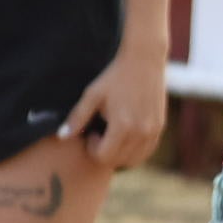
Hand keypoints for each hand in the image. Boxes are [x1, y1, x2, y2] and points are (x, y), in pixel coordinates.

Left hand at [64, 39, 166, 169]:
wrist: (145, 61)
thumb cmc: (115, 76)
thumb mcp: (92, 95)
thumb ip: (77, 118)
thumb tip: (62, 137)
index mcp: (122, 125)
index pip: (104, 157)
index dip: (92, 149)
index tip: (92, 132)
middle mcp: (141, 131)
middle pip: (119, 161)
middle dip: (105, 152)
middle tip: (100, 133)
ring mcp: (153, 130)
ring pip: (135, 159)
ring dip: (121, 154)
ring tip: (114, 134)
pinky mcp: (160, 126)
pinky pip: (147, 150)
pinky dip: (135, 150)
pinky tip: (126, 134)